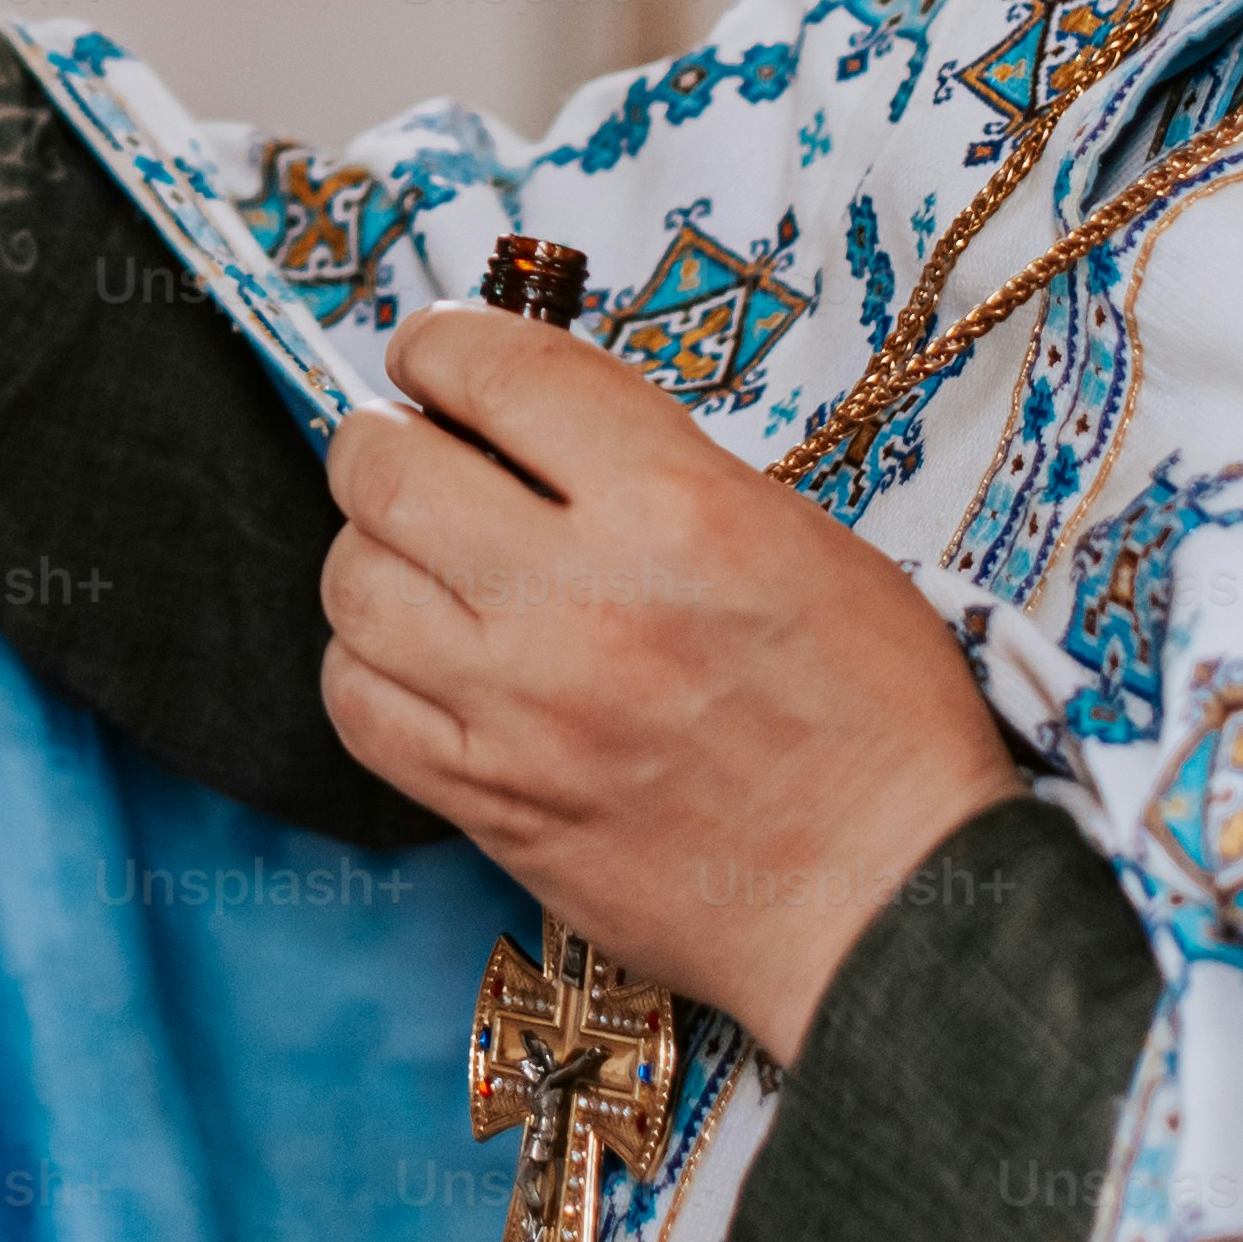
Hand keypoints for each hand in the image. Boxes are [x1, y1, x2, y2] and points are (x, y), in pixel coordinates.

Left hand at [319, 307, 1021, 1064]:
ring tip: (422, 561)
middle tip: (411, 449)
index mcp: (674, 508)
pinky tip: (417, 658)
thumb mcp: (796, 534)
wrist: (889, 900)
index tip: (435, 354)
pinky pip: (357, 705)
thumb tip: (525, 426)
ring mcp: (521, 712)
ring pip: (353, 583)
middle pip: (385, 471)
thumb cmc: (872, 713)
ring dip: (373, 553)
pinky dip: (367, 665)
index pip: (495, 369)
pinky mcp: (491, 805)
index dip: (442, 342)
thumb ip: (652, 465)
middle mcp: (581, 601)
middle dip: (383, 438)